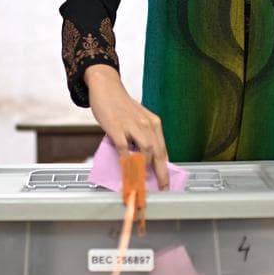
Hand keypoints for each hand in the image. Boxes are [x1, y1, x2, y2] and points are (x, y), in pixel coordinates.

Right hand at [84, 64, 169, 189]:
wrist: (106, 86)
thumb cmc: (120, 106)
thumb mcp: (136, 120)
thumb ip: (140, 137)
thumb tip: (143, 160)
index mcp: (153, 123)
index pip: (163, 149)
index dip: (166, 168)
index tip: (167, 183)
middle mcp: (146, 124)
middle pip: (158, 152)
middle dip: (161, 173)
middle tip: (162, 188)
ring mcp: (132, 125)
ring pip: (146, 150)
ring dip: (146, 168)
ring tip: (143, 181)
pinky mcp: (117, 127)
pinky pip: (125, 147)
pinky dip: (127, 160)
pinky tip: (126, 168)